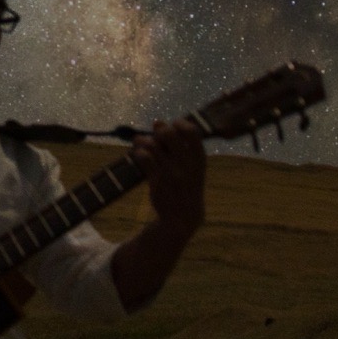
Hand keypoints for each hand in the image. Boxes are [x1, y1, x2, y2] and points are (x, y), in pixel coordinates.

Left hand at [134, 118, 207, 239]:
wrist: (183, 216)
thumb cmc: (187, 185)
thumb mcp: (193, 167)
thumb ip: (179, 145)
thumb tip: (157, 122)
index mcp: (199, 159)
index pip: (192, 132)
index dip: (180, 123)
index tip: (173, 125)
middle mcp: (187, 164)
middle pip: (169, 134)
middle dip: (160, 130)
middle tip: (156, 134)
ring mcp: (172, 173)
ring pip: (153, 145)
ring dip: (143, 140)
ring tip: (140, 141)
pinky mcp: (158, 181)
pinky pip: (144, 158)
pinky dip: (139, 152)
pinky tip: (138, 154)